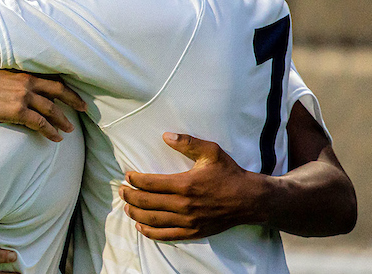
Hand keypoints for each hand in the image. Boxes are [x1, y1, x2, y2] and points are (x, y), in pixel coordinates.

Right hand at [0, 70, 85, 141]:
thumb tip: (16, 89)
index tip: (73, 93)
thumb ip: (11, 82)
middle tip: (84, 108)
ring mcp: (23, 97)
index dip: (65, 86)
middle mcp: (27, 83)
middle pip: (58, 91)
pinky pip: (40, 123)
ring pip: (52, 110)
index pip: (50, 78)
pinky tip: (56, 138)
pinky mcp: (18, 111)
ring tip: (69, 129)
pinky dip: (50, 131)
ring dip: (63, 121)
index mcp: (22, 74)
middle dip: (74, 100)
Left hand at [121, 132, 267, 240]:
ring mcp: (188, 220)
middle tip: (121, 190)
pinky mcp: (194, 231)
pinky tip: (140, 226)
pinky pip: (166, 235)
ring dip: (135, 213)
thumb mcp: (211, 152)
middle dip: (129, 196)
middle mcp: (184, 204)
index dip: (135, 180)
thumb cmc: (229, 174)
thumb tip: (166, 135)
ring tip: (126, 206)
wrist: (251, 199)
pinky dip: (150, 232)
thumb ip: (187, 142)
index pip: (150, 183)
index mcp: (185, 184)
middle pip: (146, 202)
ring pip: (153, 219)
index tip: (127, 175)